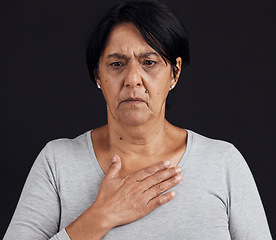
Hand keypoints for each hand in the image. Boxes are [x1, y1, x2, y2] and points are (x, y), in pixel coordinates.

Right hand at [66, 155, 181, 239]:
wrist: (103, 214)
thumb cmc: (105, 197)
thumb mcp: (107, 180)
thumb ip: (114, 168)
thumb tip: (116, 156)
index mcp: (130, 180)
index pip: (147, 171)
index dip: (158, 166)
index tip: (167, 162)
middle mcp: (137, 188)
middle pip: (156, 178)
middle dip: (168, 173)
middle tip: (179, 169)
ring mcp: (141, 199)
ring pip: (158, 189)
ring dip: (170, 183)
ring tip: (179, 178)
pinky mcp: (143, 209)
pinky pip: (157, 203)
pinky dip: (166, 198)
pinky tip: (173, 194)